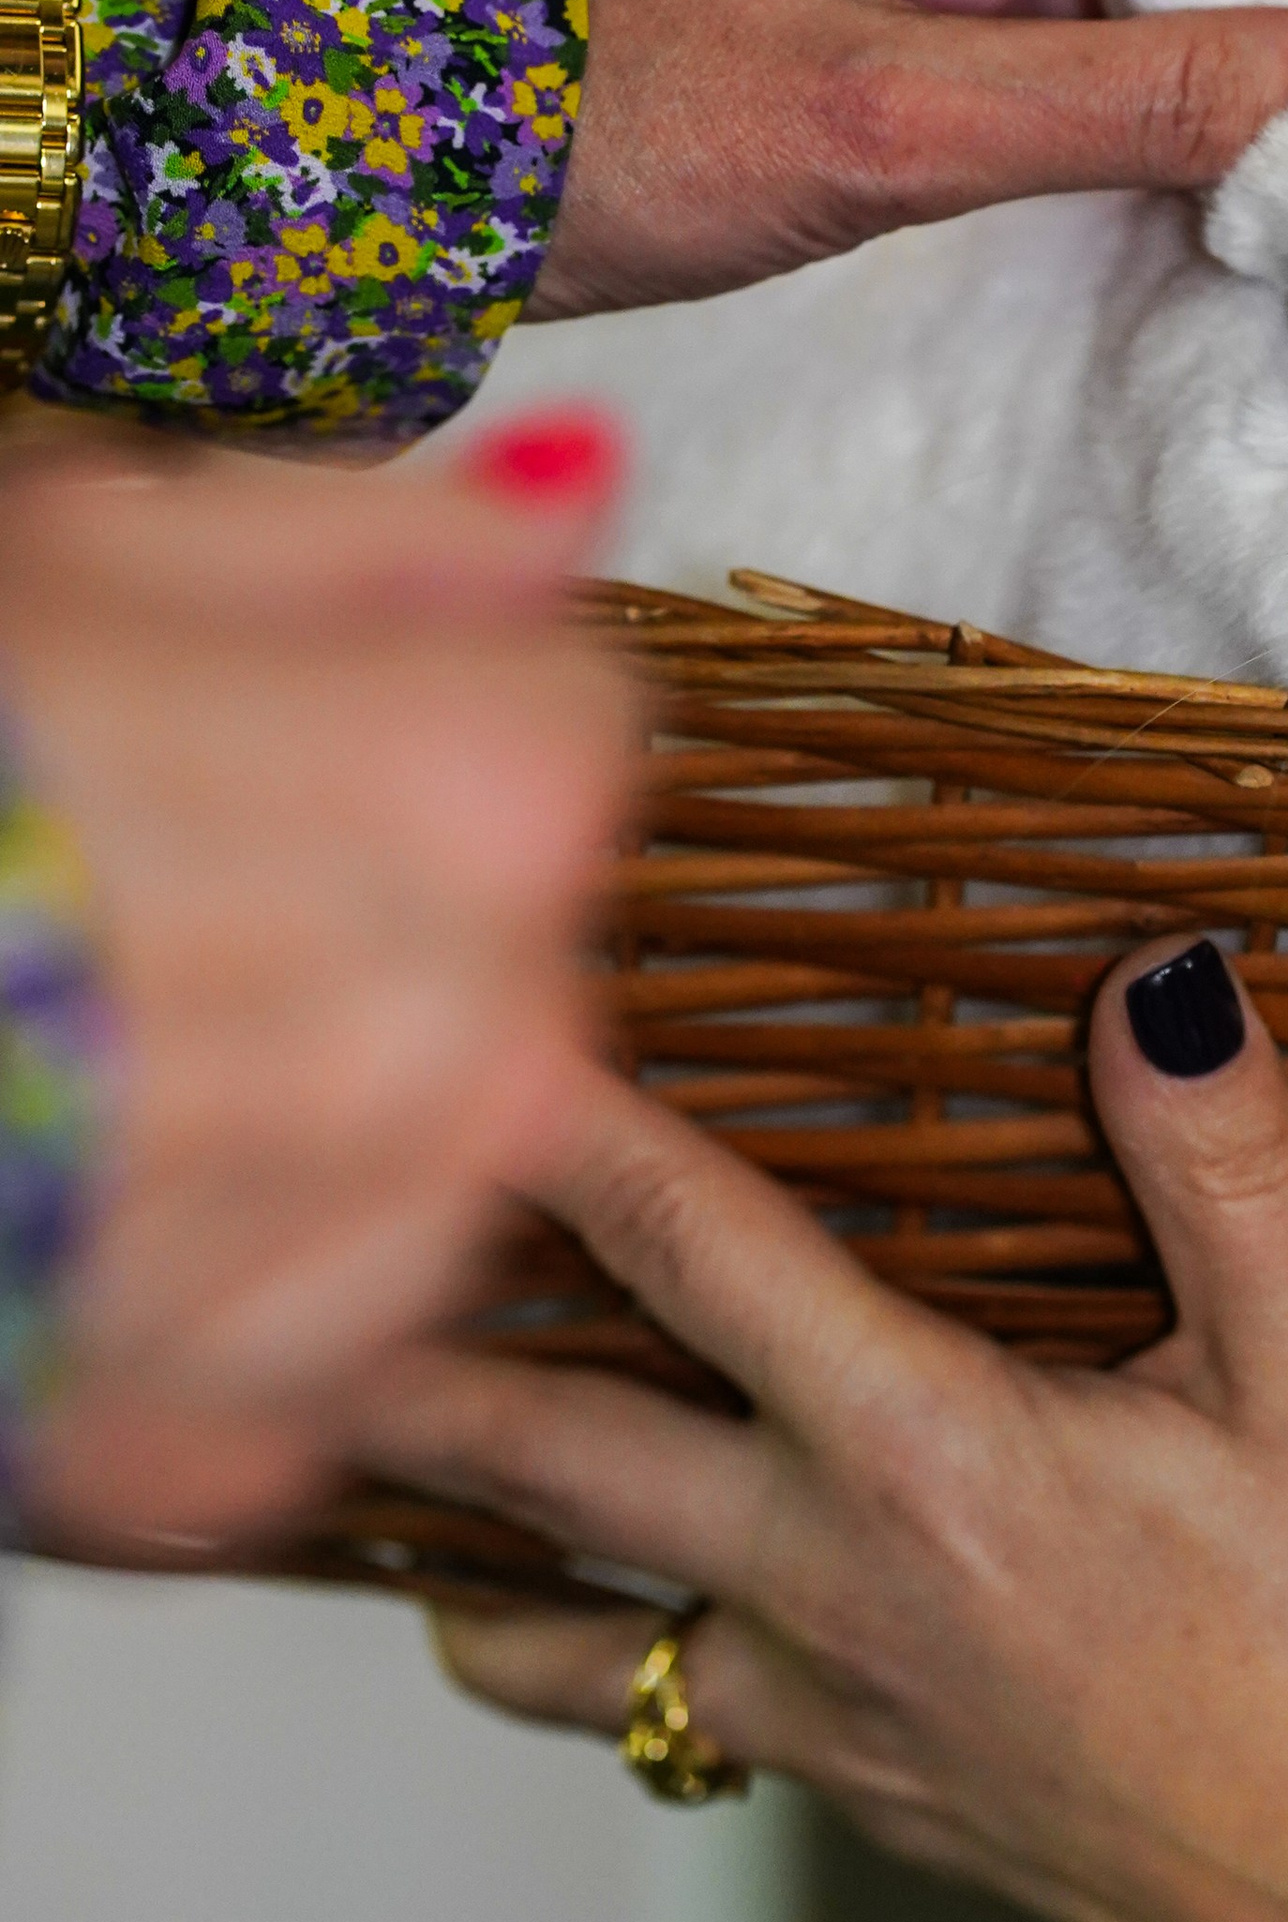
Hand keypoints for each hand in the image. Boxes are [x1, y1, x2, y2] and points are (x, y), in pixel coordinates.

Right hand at [0, 418, 635, 1546]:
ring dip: (323, 1084)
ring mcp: (329, 1262)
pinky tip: (90, 1175)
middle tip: (149, 860)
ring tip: (98, 1018)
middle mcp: (448, 1052)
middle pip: (520, 942)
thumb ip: (376, 534)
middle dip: (384, 888)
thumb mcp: (76, 542)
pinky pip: (311, 1338)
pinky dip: (228, 1266)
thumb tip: (575, 485)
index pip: (577, 724)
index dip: (428, 692)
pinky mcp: (196, 1436)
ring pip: (438, 1144)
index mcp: (460, 803)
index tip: (288, 702)